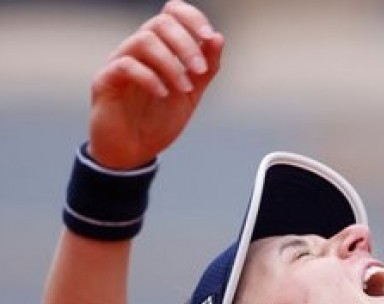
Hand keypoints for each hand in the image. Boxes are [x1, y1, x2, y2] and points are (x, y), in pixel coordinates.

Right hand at [88, 0, 222, 168]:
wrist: (134, 152)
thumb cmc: (159, 120)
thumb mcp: (191, 95)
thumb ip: (205, 69)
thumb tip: (218, 38)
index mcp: (159, 48)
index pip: (171, 12)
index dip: (192, 18)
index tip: (209, 38)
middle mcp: (138, 49)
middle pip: (161, 23)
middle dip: (186, 45)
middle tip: (200, 71)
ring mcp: (120, 61)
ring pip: (144, 41)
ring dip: (171, 64)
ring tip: (184, 89)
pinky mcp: (106, 80)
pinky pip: (126, 65)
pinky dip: (150, 78)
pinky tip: (163, 95)